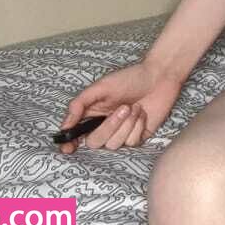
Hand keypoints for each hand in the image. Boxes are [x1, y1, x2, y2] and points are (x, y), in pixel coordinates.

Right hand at [55, 59, 182, 153]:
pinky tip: (142, 113)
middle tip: (124, 108)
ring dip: (126, 124)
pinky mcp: (137, 136)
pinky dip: (137, 126)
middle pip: (95, 142)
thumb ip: (79, 105)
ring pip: (114, 144)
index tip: (69, 148)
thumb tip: (65, 126)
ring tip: (135, 107)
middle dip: (109, 126)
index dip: (69, 144)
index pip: (75, 135)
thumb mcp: (101, 86)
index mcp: (92, 114)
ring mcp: (121, 133)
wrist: (159, 76)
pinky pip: (131, 142)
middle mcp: (105, 126)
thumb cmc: (130, 78)